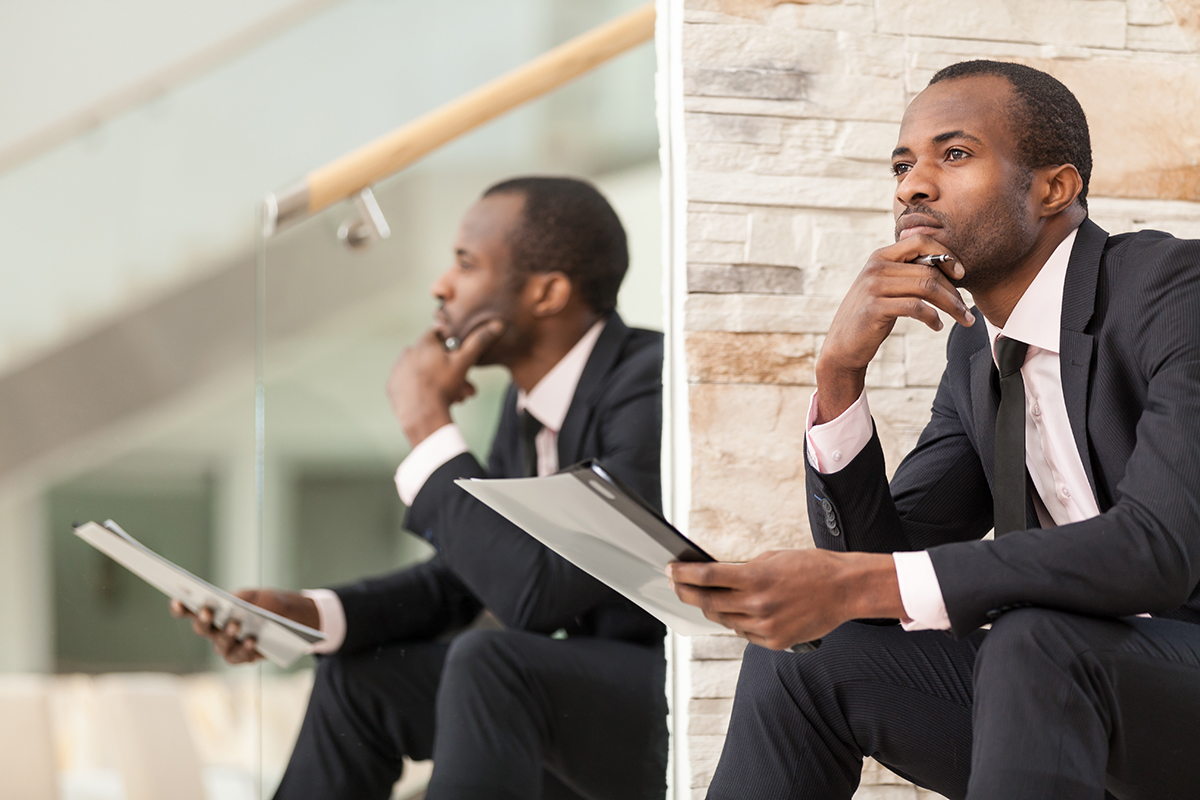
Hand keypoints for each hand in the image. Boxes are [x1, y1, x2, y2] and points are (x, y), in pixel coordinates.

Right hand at [169, 588, 318, 665]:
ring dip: (226, 634)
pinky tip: (252, 639)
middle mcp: (214, 631)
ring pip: (219, 644)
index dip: (181, 608)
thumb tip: (232, 607)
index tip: (176, 601)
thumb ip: (242, 599)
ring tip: (235, 625)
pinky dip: (245, 648)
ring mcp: (226, 646)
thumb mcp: (255, 596)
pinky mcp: (240, 657)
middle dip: (203, 620)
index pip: (190, 610)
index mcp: (213, 611)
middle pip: (202, 628)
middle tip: (207, 611)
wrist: (288, 618)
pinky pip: (238, 656)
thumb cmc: (265, 604)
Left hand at [386, 320, 505, 445]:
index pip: (440, 335)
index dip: (453, 346)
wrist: (421, 414)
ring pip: (424, 372)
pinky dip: (422, 390)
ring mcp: (399, 370)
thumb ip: (479, 342)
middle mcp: (408, 352)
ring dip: (440, 383)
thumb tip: (498, 324)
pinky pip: (411, 385)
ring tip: (454, 398)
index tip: (462, 358)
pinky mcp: (393, 386)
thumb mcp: (464, 362)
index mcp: (423, 343)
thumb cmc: (443, 385)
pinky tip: (433, 400)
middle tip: (465, 388)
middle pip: (434, 358)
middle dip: (452, 372)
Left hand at [667, 550, 904, 650]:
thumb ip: (743, 569)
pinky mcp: (774, 642)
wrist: (846, 590)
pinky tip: (738, 611)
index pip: (706, 577)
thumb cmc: (811, 567)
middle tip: (675, 583)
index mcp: (755, 578)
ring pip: (724, 620)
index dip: (683, 574)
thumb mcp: (772, 558)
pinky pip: (743, 633)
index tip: (669, 570)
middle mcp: (757, 605)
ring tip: (705, 596)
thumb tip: (715, 576)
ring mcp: (765, 627)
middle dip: (687, 592)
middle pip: (708, 602)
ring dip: (712, 607)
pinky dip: (737, 622)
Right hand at [816, 234, 973, 421]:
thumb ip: (906, 273)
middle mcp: (876, 267)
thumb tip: (946, 265)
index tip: (960, 274)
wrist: (842, 345)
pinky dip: (933, 318)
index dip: (945, 254)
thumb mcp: (885, 288)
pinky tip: (937, 326)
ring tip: (961, 318)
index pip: (919, 241)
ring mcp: (873, 287)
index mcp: (880, 256)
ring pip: (927, 287)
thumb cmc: (870, 316)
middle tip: (966, 309)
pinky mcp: (875, 308)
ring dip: (951, 305)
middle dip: (954, 291)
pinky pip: (916, 307)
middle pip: (929, 270)